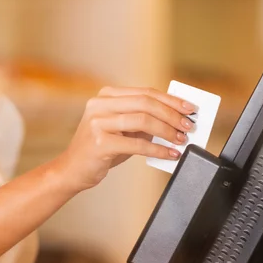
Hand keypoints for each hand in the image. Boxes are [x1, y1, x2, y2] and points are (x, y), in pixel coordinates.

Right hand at [57, 86, 195, 191]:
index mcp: (106, 96)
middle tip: (188, 126)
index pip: (146, 93)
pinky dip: (157, 149)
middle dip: (172, 115)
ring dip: (167, 131)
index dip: (170, 100)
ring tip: (180, 140)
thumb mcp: (122, 130)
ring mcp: (97, 122)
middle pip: (146, 103)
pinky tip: (169, 154)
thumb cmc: (101, 150)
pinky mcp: (100, 142)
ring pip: (143, 120)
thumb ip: (143, 120)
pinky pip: (137, 144)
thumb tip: (176, 119)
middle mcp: (100, 104)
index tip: (189, 109)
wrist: (73, 170)